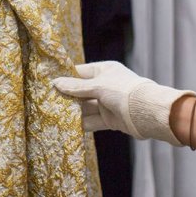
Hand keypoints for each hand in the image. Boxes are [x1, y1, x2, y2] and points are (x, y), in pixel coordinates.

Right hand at [53, 60, 194, 146]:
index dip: (66, 77)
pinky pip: (92, 120)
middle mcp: (105, 85)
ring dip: (73, 111)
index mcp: (104, 71)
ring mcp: (107, 103)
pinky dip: (81, 123)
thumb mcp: (97, 86)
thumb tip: (55, 83)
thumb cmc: (123, 91)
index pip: (80, 72)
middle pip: (81, 91)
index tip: (49, 82)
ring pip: (85, 107)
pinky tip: (68, 125)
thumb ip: (76, 87)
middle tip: (48, 101)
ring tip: (54, 114)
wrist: (148, 114)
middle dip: (67, 96)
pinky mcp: (110, 119)